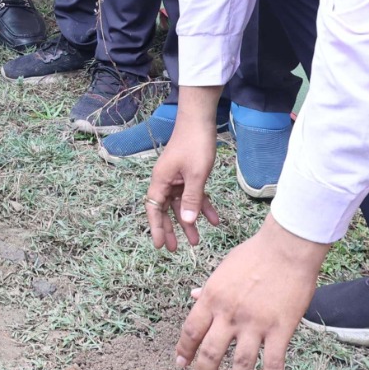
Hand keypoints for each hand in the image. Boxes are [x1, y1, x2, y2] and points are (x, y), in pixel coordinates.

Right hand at [146, 101, 220, 252]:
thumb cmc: (195, 145)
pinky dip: (202, 206)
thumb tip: (187, 222)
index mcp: (161, 181)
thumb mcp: (196, 175)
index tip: (160, 245)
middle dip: (171, 229)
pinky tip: (214, 220)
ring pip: (181, 205)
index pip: (154, 209)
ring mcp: (177, 177)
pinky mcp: (189, 174)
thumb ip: (192, 199)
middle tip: (175, 249)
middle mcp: (166, 181)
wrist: (200, 120)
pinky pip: (193, 195)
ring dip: (189, 221)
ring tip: (197, 241)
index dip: (157, 228)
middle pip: (165, 210)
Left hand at [176, 218, 327, 369]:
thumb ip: (208, 287)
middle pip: (211, 352)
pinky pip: (274, 363)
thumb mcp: (223, 268)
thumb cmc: (255, 254)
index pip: (191, 329)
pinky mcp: (280, 329)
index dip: (184, 349)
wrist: (285, 247)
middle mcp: (229, 314)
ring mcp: (254, 324)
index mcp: (212, 297)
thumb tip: (192, 295)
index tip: (180, 363)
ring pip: (241, 364)